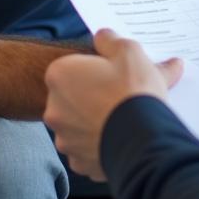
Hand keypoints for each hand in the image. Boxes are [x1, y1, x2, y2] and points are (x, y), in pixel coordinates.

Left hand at [43, 28, 183, 180]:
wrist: (144, 140)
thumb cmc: (132, 91)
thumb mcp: (128, 50)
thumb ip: (110, 39)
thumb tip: (104, 36)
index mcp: (59, 75)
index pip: (72, 66)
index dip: (94, 67)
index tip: (112, 70)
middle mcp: (54, 108)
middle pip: (74, 95)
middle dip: (93, 94)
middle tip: (120, 92)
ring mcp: (64, 138)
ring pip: (80, 123)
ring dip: (96, 120)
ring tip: (124, 117)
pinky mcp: (79, 162)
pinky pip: (88, 148)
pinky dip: (101, 143)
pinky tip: (121, 136)